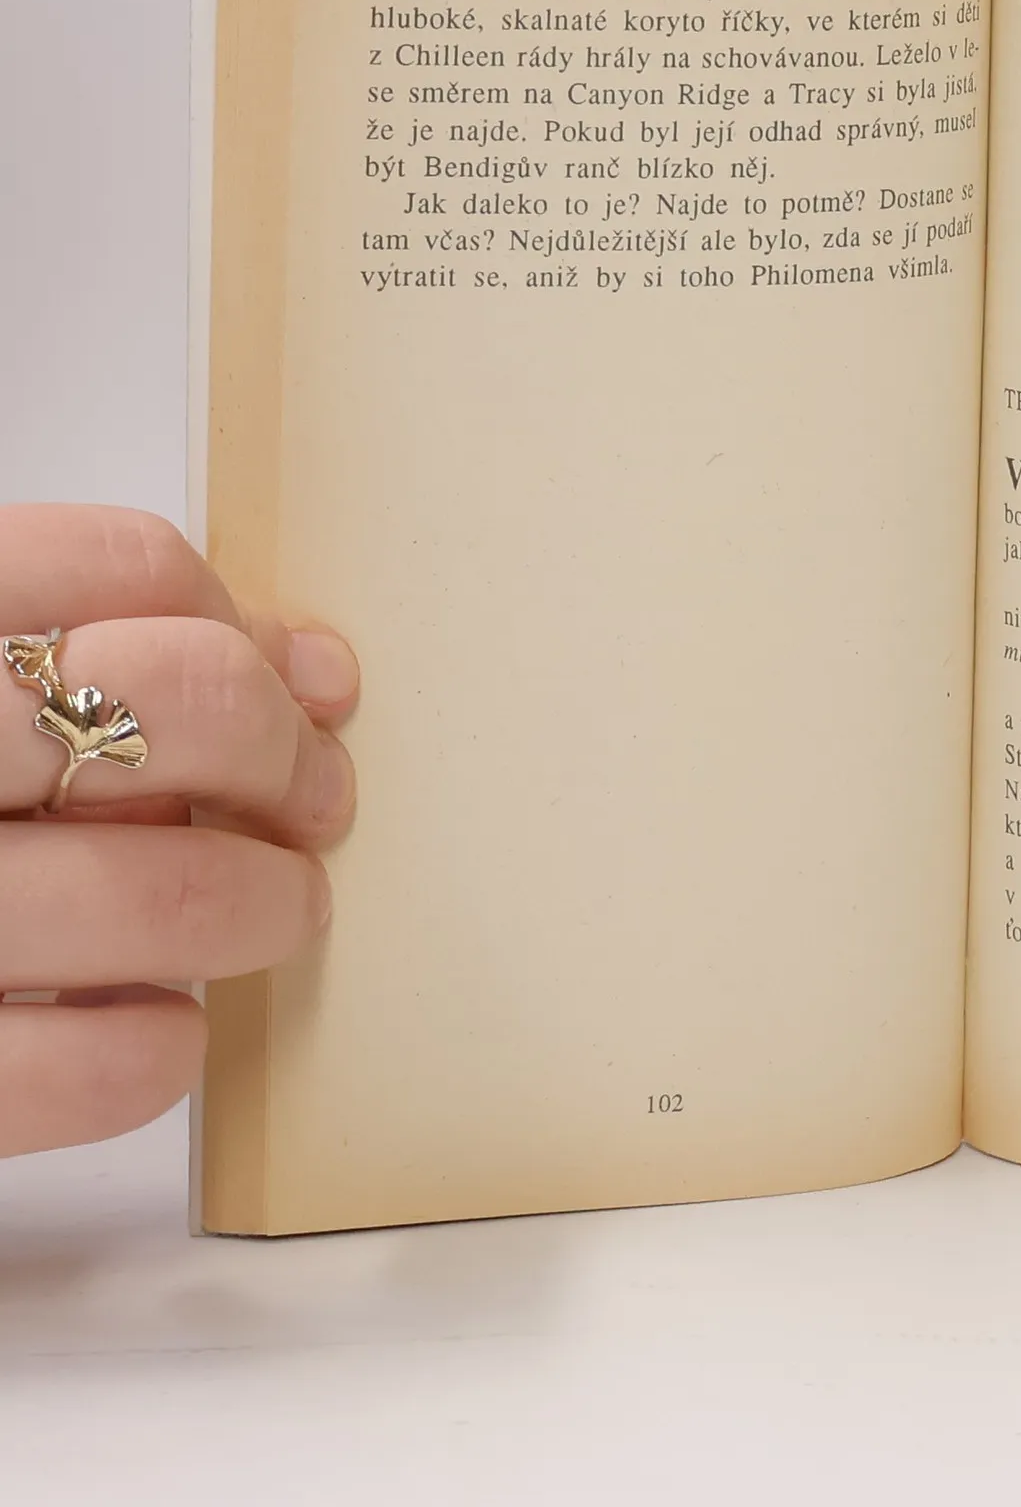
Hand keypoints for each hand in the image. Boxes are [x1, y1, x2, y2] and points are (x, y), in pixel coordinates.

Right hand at [0, 507, 355, 1156]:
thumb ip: (98, 649)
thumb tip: (309, 670)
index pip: (117, 564)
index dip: (235, 623)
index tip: (290, 684)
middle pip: (180, 698)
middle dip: (285, 753)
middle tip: (313, 800)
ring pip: (166, 887)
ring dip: (267, 901)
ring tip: (275, 908)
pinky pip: (101, 1063)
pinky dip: (164, 1045)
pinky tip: (151, 1020)